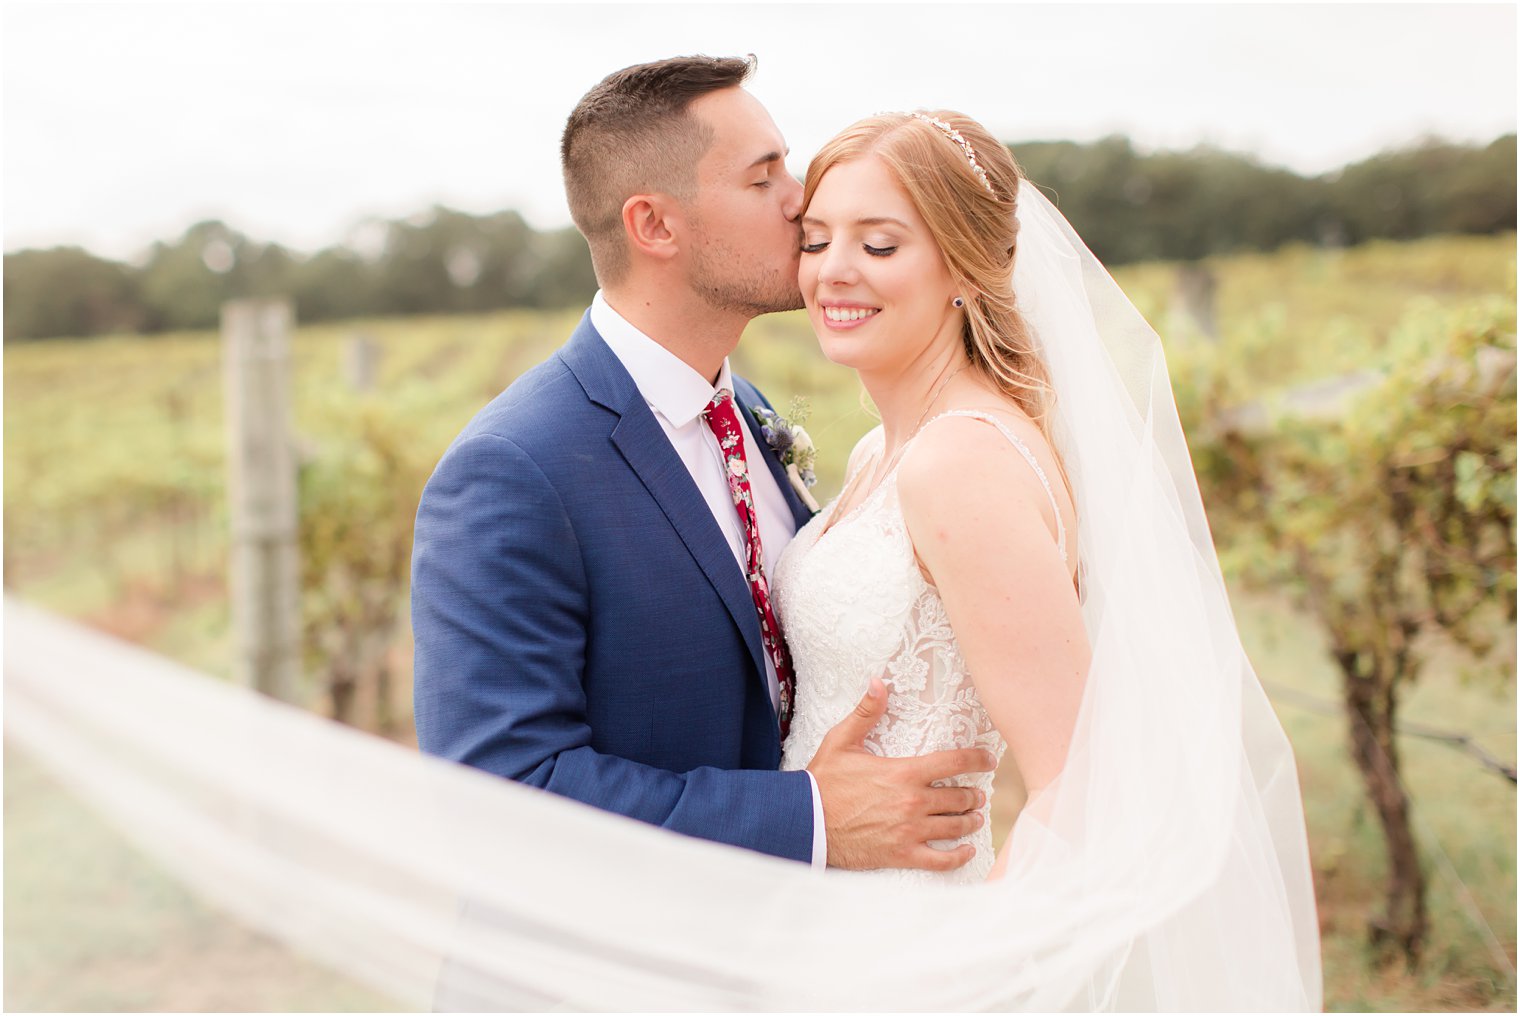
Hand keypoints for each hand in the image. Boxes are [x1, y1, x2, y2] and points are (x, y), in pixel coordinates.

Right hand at [807, 678, 996, 870]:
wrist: (805, 822)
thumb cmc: (823, 781)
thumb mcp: (841, 741)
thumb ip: (865, 713)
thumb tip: (878, 682)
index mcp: (904, 773)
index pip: (954, 763)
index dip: (978, 759)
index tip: (989, 760)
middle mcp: (913, 802)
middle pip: (959, 797)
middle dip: (973, 794)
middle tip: (978, 794)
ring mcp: (910, 831)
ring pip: (955, 827)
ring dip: (970, 821)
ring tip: (974, 817)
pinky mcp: (902, 855)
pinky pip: (941, 861)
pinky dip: (958, 857)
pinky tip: (966, 851)